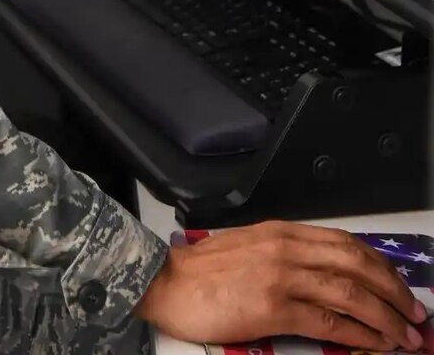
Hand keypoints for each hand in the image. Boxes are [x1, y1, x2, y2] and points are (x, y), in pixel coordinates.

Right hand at [135, 221, 426, 350]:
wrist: (165, 282)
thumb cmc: (202, 272)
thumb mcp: (249, 248)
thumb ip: (285, 255)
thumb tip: (325, 277)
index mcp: (281, 232)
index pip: (344, 242)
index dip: (380, 265)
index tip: (399, 285)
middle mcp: (285, 248)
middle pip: (355, 264)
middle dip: (393, 291)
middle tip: (416, 314)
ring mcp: (280, 276)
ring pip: (349, 293)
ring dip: (386, 317)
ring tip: (407, 336)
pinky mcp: (273, 307)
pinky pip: (328, 322)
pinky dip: (359, 334)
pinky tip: (375, 344)